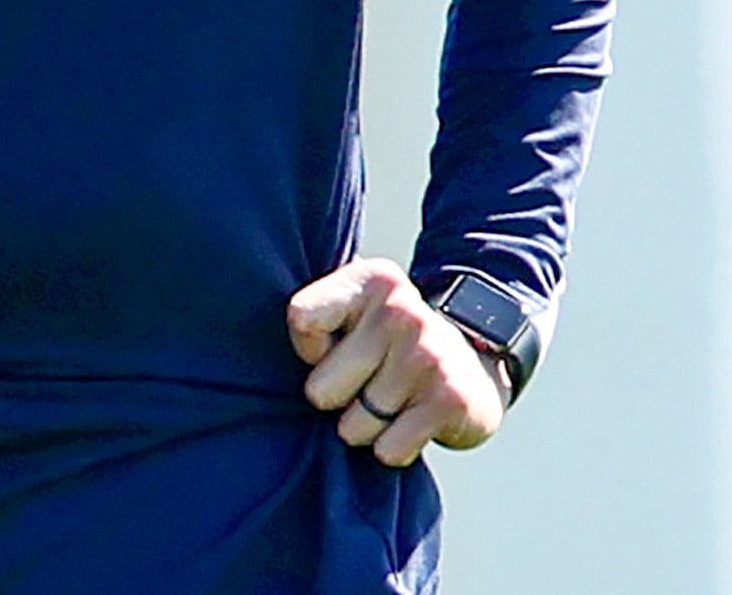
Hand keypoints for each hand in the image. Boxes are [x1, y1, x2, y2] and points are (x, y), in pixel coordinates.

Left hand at [285, 258, 505, 465]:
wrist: (479, 362)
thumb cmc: (391, 344)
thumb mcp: (358, 312)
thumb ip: (315, 317)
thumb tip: (251, 348)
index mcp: (371, 281)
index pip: (301, 319)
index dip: (308, 352)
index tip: (329, 351)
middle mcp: (401, 310)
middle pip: (320, 390)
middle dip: (340, 400)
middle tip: (370, 384)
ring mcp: (427, 354)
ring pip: (353, 428)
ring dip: (369, 428)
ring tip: (395, 402)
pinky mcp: (449, 399)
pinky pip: (388, 450)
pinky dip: (396, 449)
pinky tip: (415, 422)